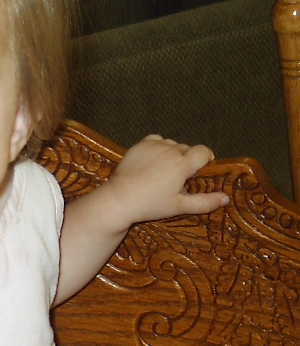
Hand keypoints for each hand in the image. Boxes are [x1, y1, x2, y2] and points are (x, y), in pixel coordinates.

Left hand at [107, 134, 228, 228]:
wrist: (119, 198)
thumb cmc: (150, 204)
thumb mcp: (179, 206)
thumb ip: (205, 201)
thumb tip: (226, 198)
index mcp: (182, 164)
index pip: (204, 151)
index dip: (205, 159)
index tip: (200, 171)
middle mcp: (170, 150)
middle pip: (188, 148)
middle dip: (187, 160)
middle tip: (178, 177)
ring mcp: (153, 146)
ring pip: (172, 144)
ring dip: (173, 153)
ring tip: (164, 170)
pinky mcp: (139, 145)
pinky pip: (156, 140)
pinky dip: (158, 147)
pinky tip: (154, 160)